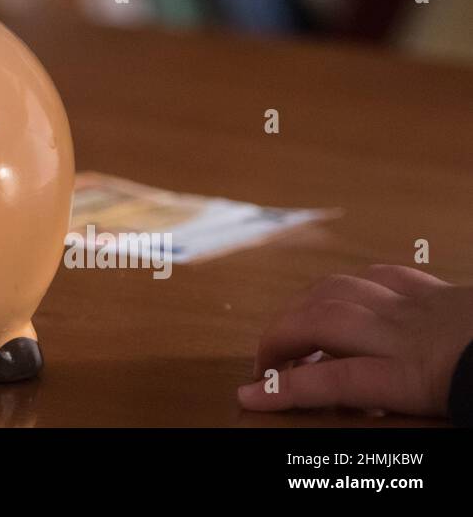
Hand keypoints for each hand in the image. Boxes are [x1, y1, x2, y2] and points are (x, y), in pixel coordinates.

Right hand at [238, 265, 472, 417]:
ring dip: (303, 308)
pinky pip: (382, 276)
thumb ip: (400, 412)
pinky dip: (351, 285)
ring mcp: (421, 305)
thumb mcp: (448, 418)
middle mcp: (407, 332)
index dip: (282, 390)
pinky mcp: (438, 290)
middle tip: (261, 364)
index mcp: (414, 373)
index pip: (329, 382)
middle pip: (319, 322)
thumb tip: (356, 414)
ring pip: (340, 289)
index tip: (246, 398)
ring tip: (291, 331)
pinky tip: (345, 299)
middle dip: (278, 338)